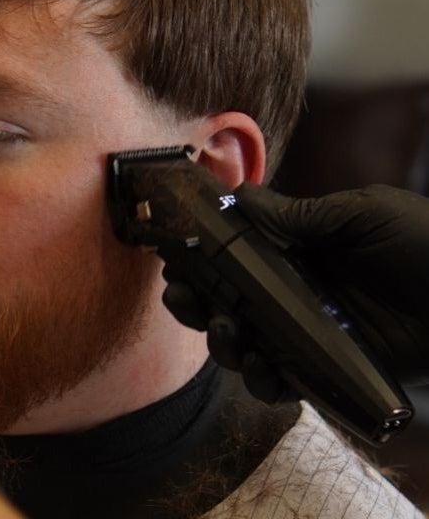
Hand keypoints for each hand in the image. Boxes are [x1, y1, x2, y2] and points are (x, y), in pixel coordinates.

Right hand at [164, 183, 428, 401]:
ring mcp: (310, 335)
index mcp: (299, 253)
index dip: (200, 261)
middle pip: (228, 303)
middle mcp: (296, 294)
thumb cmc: (428, 243)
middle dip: (197, 303)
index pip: (235, 258)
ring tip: (227, 334)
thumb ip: (301, 215)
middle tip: (183, 297)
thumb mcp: (364, 216)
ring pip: (246, 344)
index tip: (173, 260)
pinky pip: (284, 382)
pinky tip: (261, 369)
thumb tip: (239, 194)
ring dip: (222, 343)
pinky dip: (264, 381)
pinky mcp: (329, 371)